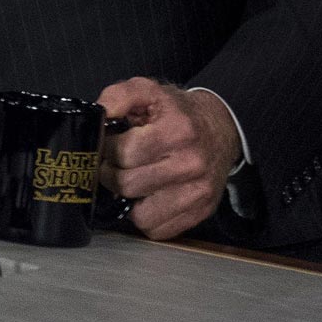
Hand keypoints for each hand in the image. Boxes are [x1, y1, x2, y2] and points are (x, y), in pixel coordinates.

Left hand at [96, 77, 239, 240]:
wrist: (221, 130)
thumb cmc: (178, 113)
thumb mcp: (148, 91)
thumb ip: (118, 95)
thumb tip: (100, 114)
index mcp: (177, 131)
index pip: (124, 153)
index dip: (106, 150)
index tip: (108, 145)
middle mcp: (191, 164)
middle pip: (127, 185)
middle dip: (110, 174)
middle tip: (113, 165)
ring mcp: (199, 192)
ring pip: (141, 216)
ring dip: (127, 200)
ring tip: (130, 181)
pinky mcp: (201, 211)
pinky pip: (158, 230)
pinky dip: (146, 217)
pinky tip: (147, 197)